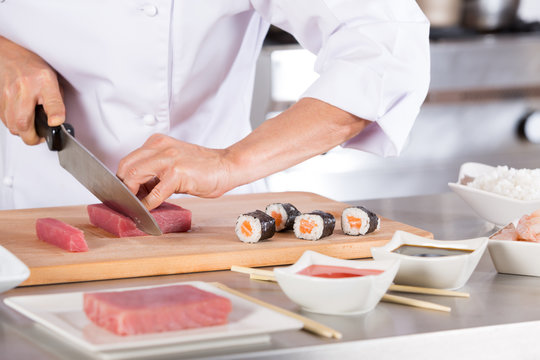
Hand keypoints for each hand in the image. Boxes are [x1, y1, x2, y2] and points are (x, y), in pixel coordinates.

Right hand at [0, 36, 64, 144]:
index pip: (51, 101)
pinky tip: (19, 118)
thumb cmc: (32, 69)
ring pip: (11, 125)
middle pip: (22, 123)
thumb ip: (56, 102)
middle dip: (31, 136)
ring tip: (30, 128)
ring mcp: (7, 93)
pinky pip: (3, 119)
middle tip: (39, 136)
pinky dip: (12, 123)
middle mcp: (23, 88)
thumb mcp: (53, 82)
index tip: (55, 123)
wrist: (9, 56)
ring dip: (21, 131)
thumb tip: (57, 121)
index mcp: (43, 81)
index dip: (55, 114)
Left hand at [117, 134, 232, 209]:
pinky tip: (151, 209)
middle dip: (123, 186)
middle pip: (126, 166)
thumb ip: (156, 172)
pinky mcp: (177, 173)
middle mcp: (160, 147)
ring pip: (134, 176)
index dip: (122, 178)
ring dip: (132, 194)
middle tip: (127, 201)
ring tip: (136, 205)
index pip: (129, 159)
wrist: (228, 166)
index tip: (123, 193)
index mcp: (158, 142)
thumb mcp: (174, 163)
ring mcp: (168, 159)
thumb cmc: (205, 167)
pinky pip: (155, 192)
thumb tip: (138, 189)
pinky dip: (149, 204)